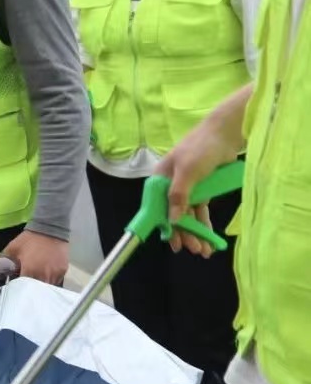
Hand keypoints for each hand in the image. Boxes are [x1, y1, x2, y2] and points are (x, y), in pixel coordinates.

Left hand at [2, 230, 68, 284]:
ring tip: (36, 279)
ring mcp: (56, 274)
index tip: (16, 286)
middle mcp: (44, 276)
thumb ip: (4, 262)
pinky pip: (56, 281)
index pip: (23, 289)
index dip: (19, 289)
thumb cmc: (29, 239)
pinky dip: (50, 279)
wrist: (50, 228)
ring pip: (47, 287)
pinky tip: (45, 273)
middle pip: (36, 291)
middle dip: (30, 290)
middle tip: (26, 284)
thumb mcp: (12, 249)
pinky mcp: (63, 271)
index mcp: (30, 271)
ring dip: (41, 286)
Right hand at [156, 118, 238, 257]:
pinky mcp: (203, 190)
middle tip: (193, 249)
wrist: (225, 134)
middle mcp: (171, 185)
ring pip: (188, 215)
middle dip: (183, 233)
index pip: (157, 206)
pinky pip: (201, 210)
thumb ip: (179, 195)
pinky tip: (209, 237)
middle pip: (173, 214)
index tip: (171, 242)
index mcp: (161, 179)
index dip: (162, 225)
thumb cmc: (201, 148)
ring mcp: (188, 189)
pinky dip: (204, 224)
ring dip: (195, 232)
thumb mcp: (187, 171)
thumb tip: (172, 219)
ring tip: (203, 250)